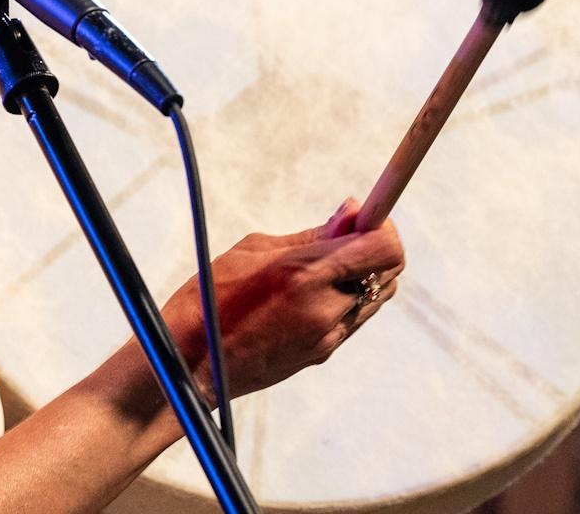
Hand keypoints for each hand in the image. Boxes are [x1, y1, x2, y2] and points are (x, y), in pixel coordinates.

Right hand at [159, 198, 404, 399]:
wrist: (190, 365)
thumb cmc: (209, 299)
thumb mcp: (252, 251)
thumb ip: (309, 235)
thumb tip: (351, 213)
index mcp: (305, 274)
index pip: (384, 249)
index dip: (382, 225)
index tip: (362, 215)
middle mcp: (326, 308)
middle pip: (389, 272)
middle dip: (374, 247)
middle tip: (342, 235)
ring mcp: (328, 336)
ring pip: (375, 297)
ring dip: (362, 274)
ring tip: (321, 266)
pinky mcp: (322, 353)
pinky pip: (353, 318)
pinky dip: (344, 297)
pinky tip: (309, 292)